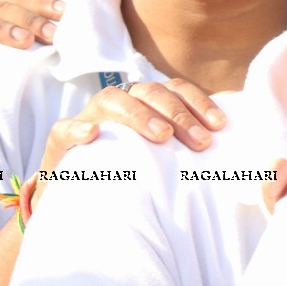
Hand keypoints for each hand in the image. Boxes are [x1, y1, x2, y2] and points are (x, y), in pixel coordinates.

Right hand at [28, 79, 226, 210]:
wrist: (79, 194)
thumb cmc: (129, 168)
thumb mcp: (160, 155)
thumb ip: (186, 144)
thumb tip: (226, 143)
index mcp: (147, 102)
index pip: (177, 90)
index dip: (199, 103)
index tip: (220, 126)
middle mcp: (120, 101)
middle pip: (150, 93)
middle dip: (178, 115)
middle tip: (199, 142)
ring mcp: (89, 117)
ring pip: (112, 100)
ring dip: (138, 114)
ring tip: (160, 135)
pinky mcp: (60, 139)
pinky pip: (64, 128)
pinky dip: (77, 128)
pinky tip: (92, 134)